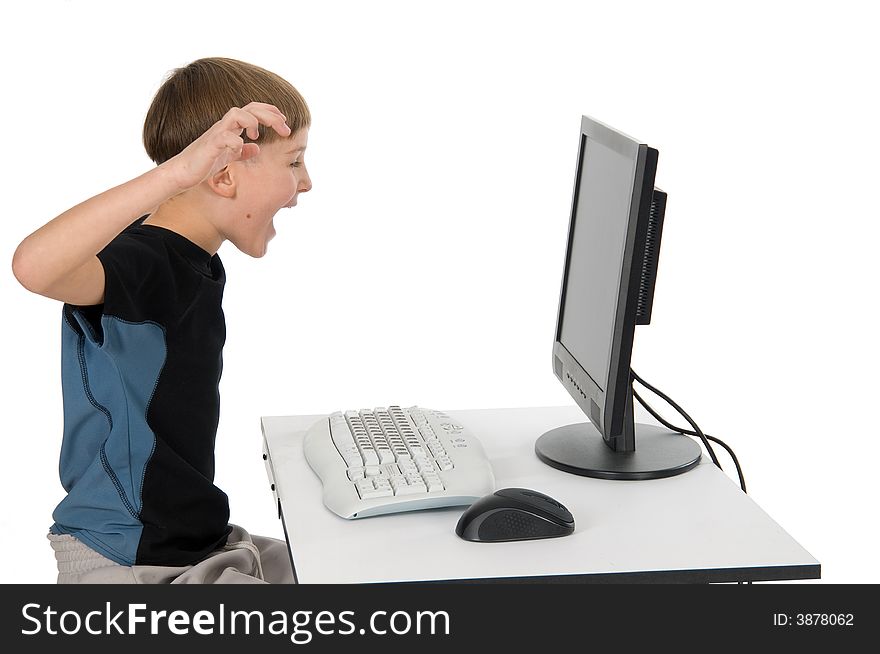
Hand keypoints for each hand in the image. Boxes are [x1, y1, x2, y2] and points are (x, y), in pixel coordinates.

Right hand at [162, 102, 291, 190]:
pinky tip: (241, 148)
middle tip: (285, 128)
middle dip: (270, 115)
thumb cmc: (204, 163)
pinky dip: (236, 141)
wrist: (182, 173)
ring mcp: (216, 134)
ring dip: (252, 121)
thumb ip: (242, 151)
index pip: (253, 111)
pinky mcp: (210, 146)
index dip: (270, 112)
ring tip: (256, 135)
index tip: (284, 122)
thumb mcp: (228, 157)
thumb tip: (256, 148)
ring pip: (236, 114)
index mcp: (231, 128)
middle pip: (249, 108)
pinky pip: (225, 137)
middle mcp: (225, 126)